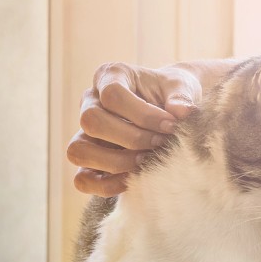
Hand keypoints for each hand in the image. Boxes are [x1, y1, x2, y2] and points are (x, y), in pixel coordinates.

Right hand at [67, 62, 202, 195]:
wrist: (170, 111)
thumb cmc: (172, 94)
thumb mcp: (181, 87)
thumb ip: (181, 96)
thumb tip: (181, 112)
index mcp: (110, 76)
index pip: (111, 94)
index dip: (142, 114)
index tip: (171, 126)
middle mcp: (90, 102)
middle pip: (91, 120)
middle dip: (130, 138)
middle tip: (160, 144)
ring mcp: (84, 132)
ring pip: (78, 150)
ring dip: (115, 162)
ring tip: (146, 161)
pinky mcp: (89, 159)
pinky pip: (82, 179)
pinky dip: (106, 185)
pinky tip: (134, 180)